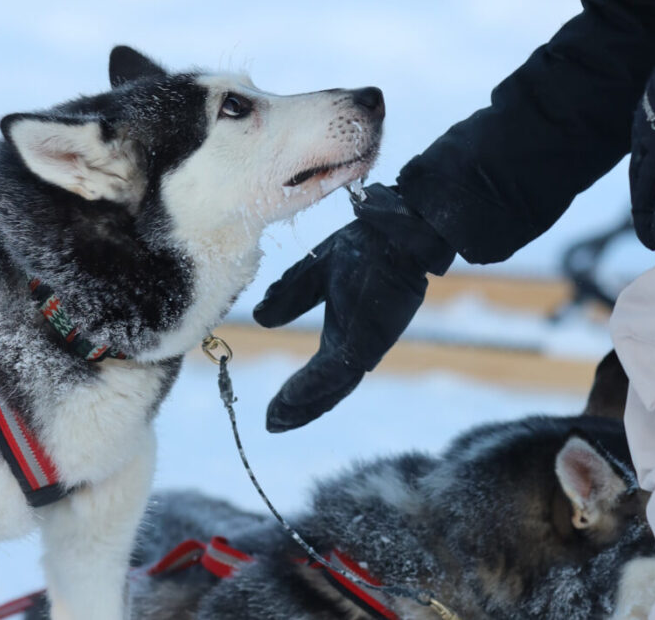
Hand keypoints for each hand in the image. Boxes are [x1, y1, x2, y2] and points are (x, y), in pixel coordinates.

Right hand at [252, 184, 454, 431]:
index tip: (272, 410)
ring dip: (303, 406)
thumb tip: (261, 319)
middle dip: (299, 409)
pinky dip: (313, 389)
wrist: (394, 230)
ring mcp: (365, 345)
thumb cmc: (364, 246)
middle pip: (326, 390)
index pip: (320, 372)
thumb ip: (290, 296)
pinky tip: (292, 400)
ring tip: (277, 421)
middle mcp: (357, 345)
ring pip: (332, 388)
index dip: (298, 392)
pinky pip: (337, 372)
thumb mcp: (314, 274)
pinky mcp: (369, 341)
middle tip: (271, 425)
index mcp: (346, 331)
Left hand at [630, 48, 654, 249]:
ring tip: (652, 240)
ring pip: (653, 194)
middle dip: (641, 204)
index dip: (641, 177)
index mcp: (648, 115)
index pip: (641, 154)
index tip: (643, 192)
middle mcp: (651, 136)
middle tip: (642, 227)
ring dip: (651, 219)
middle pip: (641, 178)